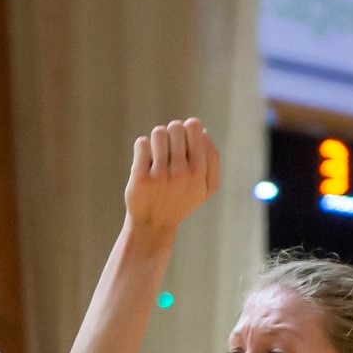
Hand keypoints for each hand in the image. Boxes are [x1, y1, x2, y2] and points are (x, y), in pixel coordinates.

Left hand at [124, 118, 218, 243]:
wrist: (153, 226)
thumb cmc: (181, 201)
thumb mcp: (206, 188)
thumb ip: (212, 159)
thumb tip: (203, 131)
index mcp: (199, 172)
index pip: (194, 126)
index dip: (187, 128)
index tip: (183, 140)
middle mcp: (181, 173)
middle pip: (176, 127)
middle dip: (171, 134)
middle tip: (168, 149)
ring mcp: (159, 175)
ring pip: (158, 133)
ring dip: (157, 140)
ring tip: (157, 154)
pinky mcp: (140, 177)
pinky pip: (142, 144)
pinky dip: (142, 149)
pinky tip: (145, 161)